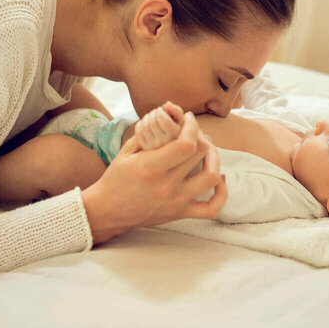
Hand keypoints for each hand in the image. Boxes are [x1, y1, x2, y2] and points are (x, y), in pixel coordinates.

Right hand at [81, 112, 227, 243]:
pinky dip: (221, 193)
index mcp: (151, 167)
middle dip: (201, 135)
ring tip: (208, 149)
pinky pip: (212, 208)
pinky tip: (218, 179)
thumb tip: (169, 113)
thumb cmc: (115, 178)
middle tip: (194, 130)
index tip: (188, 118)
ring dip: (215, 158)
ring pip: (211, 177)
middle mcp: (166, 185)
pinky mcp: (180, 213)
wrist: (107, 212)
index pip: (186, 143)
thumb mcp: (127, 151)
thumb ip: (149, 132)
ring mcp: (176, 201)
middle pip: (200, 154)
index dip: (192, 126)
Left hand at [135, 101, 183, 149]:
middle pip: (153, 122)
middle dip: (152, 113)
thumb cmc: (175, 126)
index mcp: (174, 134)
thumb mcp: (179, 118)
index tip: (160, 109)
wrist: (170, 143)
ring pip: (145, 126)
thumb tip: (167, 104)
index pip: (163, 120)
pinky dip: (140, 124)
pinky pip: (139, 132)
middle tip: (155, 112)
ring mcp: (154, 146)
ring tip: (151, 116)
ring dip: (146, 117)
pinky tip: (146, 122)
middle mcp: (164, 142)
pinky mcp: (146, 147)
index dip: (159, 111)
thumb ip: (176, 109)